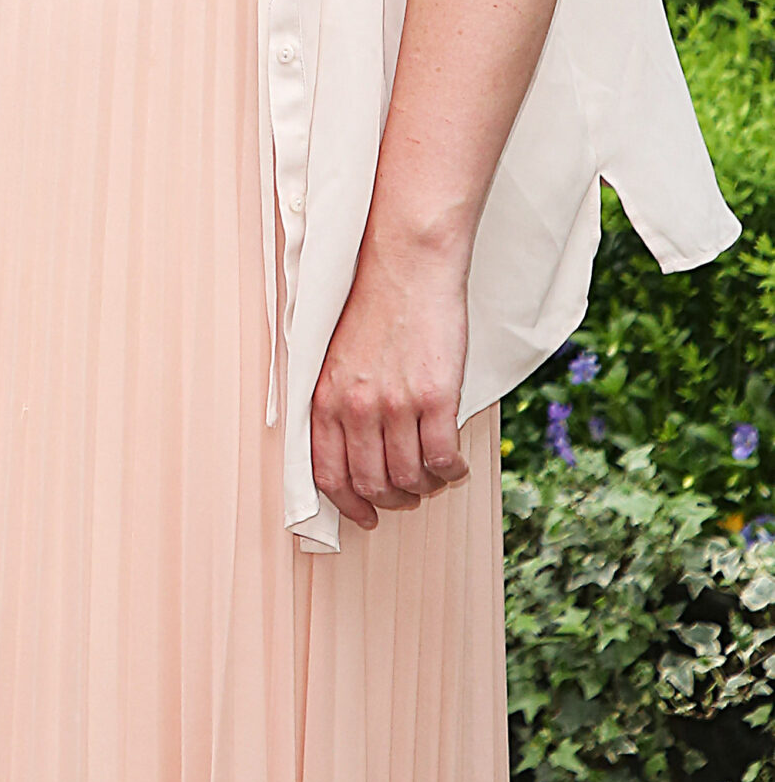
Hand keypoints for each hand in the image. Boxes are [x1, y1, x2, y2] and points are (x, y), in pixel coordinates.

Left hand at [310, 243, 470, 531]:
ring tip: (434, 475)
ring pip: (410, 478)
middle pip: (373, 484)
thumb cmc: (375, 308)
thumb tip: (351, 452)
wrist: (407, 265)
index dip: (348, 504)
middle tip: (409, 494)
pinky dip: (451, 471)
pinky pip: (443, 458)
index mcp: (325, 397)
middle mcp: (355, 407)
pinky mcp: (435, 397)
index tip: (365, 516)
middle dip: (393, 500)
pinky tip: (455, 463)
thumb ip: (339, 403)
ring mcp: (395, 404)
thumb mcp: (337, 358)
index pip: (327, 474)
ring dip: (426, 487)